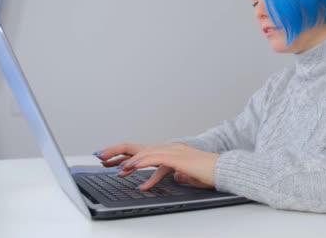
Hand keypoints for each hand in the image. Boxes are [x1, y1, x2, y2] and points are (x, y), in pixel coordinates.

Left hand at [94, 143, 218, 190]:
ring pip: (144, 152)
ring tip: (112, 165)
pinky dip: (141, 163)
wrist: (225, 169)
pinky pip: (154, 159)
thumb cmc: (211, 173)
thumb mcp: (190, 175)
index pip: (145, 151)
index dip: (128, 155)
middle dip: (118, 151)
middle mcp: (171, 148)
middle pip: (139, 147)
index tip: (112, 161)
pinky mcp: (177, 158)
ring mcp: (174, 151)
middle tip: (101, 155)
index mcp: (172, 152)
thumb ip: (181, 175)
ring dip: (127, 158)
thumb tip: (175, 177)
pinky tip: (131, 168)